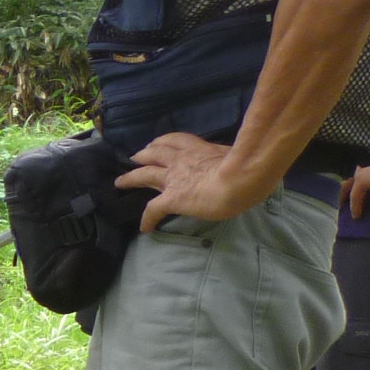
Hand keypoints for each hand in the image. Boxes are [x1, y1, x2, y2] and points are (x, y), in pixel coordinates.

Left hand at [119, 132, 262, 232]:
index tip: (160, 142)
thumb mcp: (240, 156)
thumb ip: (236, 158)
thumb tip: (249, 161)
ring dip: (131, 177)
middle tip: (136, 156)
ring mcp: (174, 179)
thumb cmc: (246, 167)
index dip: (166, 141)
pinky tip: (144, 228)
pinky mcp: (171, 198)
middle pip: (156, 152)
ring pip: (145, 174)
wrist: (240, 180)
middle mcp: (182, 161)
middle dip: (145, 153)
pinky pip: (152, 210)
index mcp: (200, 150)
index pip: (179, 140)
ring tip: (120, 182)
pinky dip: (147, 219)